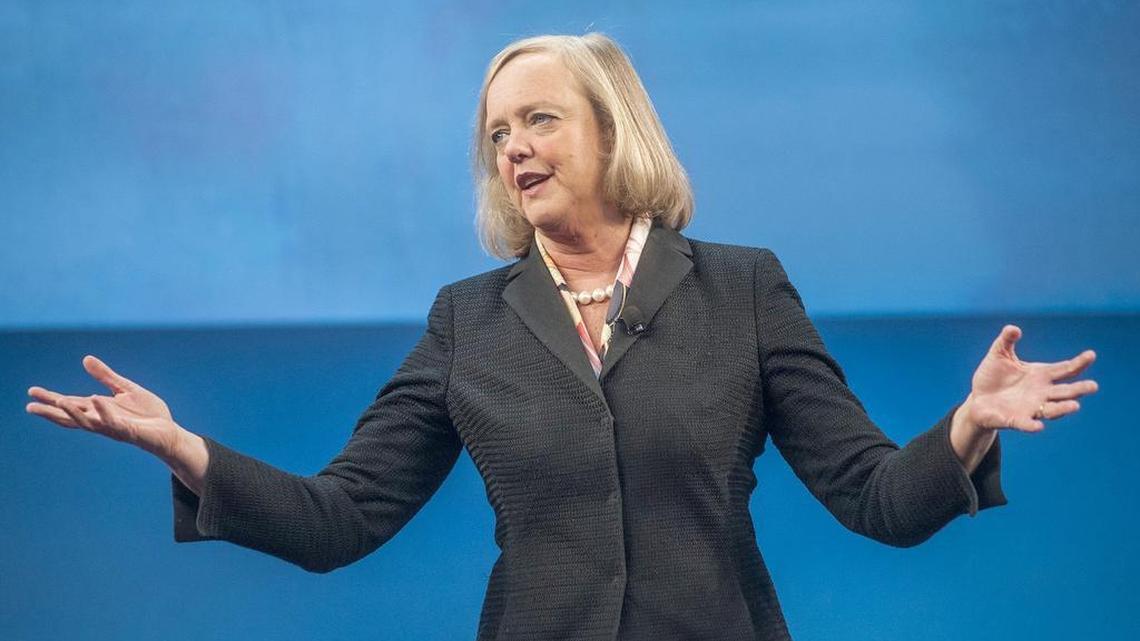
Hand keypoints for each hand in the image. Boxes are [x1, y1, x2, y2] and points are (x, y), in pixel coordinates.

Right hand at [26, 355, 182, 457]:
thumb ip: (105, 376)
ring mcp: (113, 427)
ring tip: (59, 401)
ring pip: (88, 422)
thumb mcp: (125, 389)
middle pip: (71, 417)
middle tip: (30, 406)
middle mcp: (101, 420)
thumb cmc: (146, 414)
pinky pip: (113, 422)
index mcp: (98, 410)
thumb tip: (85, 359)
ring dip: (73, 412)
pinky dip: (104, 411)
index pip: (70, 403)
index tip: (31, 392)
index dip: (51, 398)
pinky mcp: (128, 431)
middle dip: (52, 411)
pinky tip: (96, 399)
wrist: (168, 431)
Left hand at [964, 325, 1097, 431]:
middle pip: (1065, 392)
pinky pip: (1025, 423)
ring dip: (1063, 408)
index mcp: (1041, 375)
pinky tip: (1038, 426)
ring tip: (1075, 406)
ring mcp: (1030, 408)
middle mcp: (1041, 393)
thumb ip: (1006, 340)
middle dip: (1079, 389)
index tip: (1091, 355)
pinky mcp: (1015, 420)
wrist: (977, 398)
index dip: (1078, 363)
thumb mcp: (999, 354)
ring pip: (1052, 410)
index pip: (1064, 369)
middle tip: (1093, 386)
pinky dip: (1032, 425)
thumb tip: (1013, 328)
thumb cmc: (992, 376)